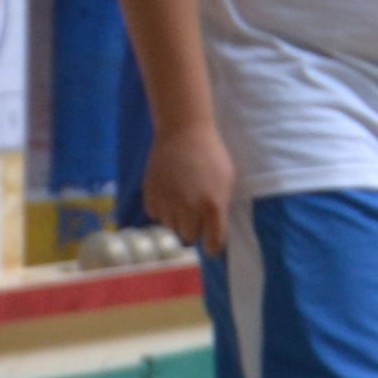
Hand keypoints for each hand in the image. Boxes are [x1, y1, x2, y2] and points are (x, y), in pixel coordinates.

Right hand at [144, 115, 237, 254]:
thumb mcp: (227, 181)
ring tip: (182, 198)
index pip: (213, 243)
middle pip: (189, 237)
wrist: (183, 131)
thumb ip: (221, 209)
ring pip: (171, 227)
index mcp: (212, 206)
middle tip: (196, 214)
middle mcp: (188, 208)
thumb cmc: (211, 155)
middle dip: (194, 229)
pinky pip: (156, 215)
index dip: (214, 246)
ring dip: (177, 219)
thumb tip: (215, 233)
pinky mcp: (150, 197)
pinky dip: (162, 209)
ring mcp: (168, 203)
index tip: (212, 244)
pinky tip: (169, 192)